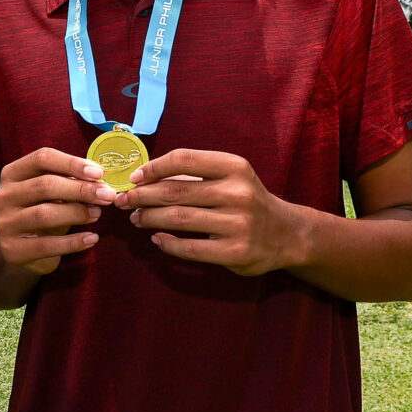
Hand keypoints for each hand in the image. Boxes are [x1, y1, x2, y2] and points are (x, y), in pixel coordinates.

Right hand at [0, 147, 111, 277]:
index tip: (99, 173)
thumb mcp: (51, 194)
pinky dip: (73, 242)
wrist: (21, 251)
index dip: (72, 163)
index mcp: (12, 174)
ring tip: (97, 214)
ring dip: (77, 213)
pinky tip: (91, 238)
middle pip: (44, 185)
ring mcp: (4, 223)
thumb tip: (99, 181)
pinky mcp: (12, 249)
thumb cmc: (42, 212)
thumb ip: (69, 183)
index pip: (41, 158)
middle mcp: (3, 196)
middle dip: (81, 189)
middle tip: (107, 196)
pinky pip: (47, 245)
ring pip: (44, 214)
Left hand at [121, 149, 312, 275]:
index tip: (134, 178)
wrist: (287, 233)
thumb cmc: (247, 200)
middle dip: (142, 196)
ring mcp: (238, 224)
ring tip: (137, 218)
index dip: (153, 167)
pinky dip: (167, 244)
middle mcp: (238, 193)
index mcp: (235, 167)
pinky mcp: (235, 252)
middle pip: (175, 191)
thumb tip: (144, 178)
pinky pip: (189, 248)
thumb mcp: (231, 177)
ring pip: (178, 219)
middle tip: (124, 201)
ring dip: (149, 218)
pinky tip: (158, 239)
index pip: (183, 159)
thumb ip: (196, 174)